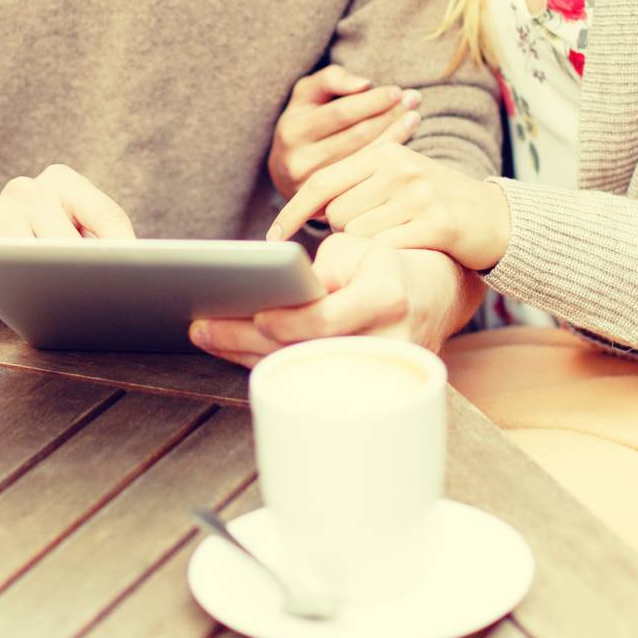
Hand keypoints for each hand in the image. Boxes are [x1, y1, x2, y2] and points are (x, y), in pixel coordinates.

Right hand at [0, 164, 135, 317]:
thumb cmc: (26, 251)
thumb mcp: (62, 238)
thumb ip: (91, 245)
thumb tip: (134, 270)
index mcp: (61, 180)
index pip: (108, 217)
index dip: (128, 255)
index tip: (148, 284)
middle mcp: (30, 188)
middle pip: (78, 241)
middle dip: (97, 275)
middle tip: (118, 304)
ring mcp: (1, 211)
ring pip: (47, 257)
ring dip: (65, 286)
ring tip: (87, 310)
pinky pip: (14, 270)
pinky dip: (31, 290)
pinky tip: (44, 306)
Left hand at [188, 232, 474, 368]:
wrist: (436, 293)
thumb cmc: (388, 261)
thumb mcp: (358, 248)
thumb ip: (316, 273)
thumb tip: (269, 297)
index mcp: (385, 299)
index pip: (327, 319)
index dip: (286, 321)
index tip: (252, 314)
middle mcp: (386, 342)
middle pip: (304, 352)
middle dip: (246, 341)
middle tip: (201, 327)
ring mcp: (377, 373)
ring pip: (301, 371)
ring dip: (248, 355)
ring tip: (207, 335)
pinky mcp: (365, 388)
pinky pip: (309, 379)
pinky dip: (270, 364)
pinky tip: (235, 350)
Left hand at [267, 144, 511, 273]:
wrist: (499, 219)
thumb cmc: (437, 205)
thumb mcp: (399, 180)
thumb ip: (359, 185)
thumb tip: (309, 211)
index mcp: (383, 153)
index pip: (322, 181)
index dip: (293, 212)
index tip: (272, 239)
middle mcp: (398, 167)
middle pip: (336, 214)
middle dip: (346, 233)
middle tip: (380, 232)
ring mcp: (418, 193)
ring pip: (357, 235)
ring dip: (369, 247)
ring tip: (400, 237)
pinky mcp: (437, 221)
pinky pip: (386, 249)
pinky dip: (389, 257)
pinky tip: (411, 249)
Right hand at [268, 64, 421, 198]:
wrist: (286, 170)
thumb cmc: (305, 121)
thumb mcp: (307, 94)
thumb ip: (331, 79)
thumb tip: (363, 84)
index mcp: (293, 130)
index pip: (340, 113)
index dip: (372, 101)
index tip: (397, 90)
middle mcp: (300, 160)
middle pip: (357, 135)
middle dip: (389, 114)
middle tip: (414, 98)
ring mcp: (316, 187)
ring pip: (366, 157)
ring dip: (396, 133)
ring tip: (414, 115)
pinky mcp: (331, 204)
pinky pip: (368, 177)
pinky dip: (389, 156)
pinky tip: (404, 139)